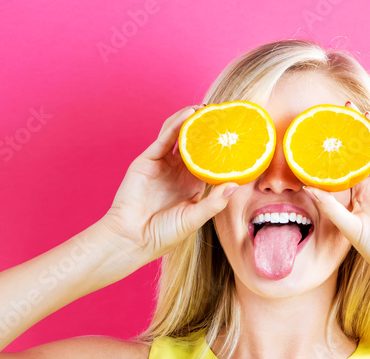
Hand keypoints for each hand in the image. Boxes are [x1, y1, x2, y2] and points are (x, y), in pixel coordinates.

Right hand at [102, 104, 236, 262]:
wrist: (132, 238)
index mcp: (192, 186)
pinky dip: (176, 124)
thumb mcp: (193, 219)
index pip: (211, 162)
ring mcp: (163, 164)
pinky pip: (165, 137)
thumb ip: (214, 202)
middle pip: (196, 144)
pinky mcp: (148, 159)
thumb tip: (235, 185)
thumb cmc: (163, 234)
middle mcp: (178, 172)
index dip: (222, 149)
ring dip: (192, 121)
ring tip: (208, 109)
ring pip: (180, 136)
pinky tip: (189, 114)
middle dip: (208, 130)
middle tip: (225, 115)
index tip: (238, 137)